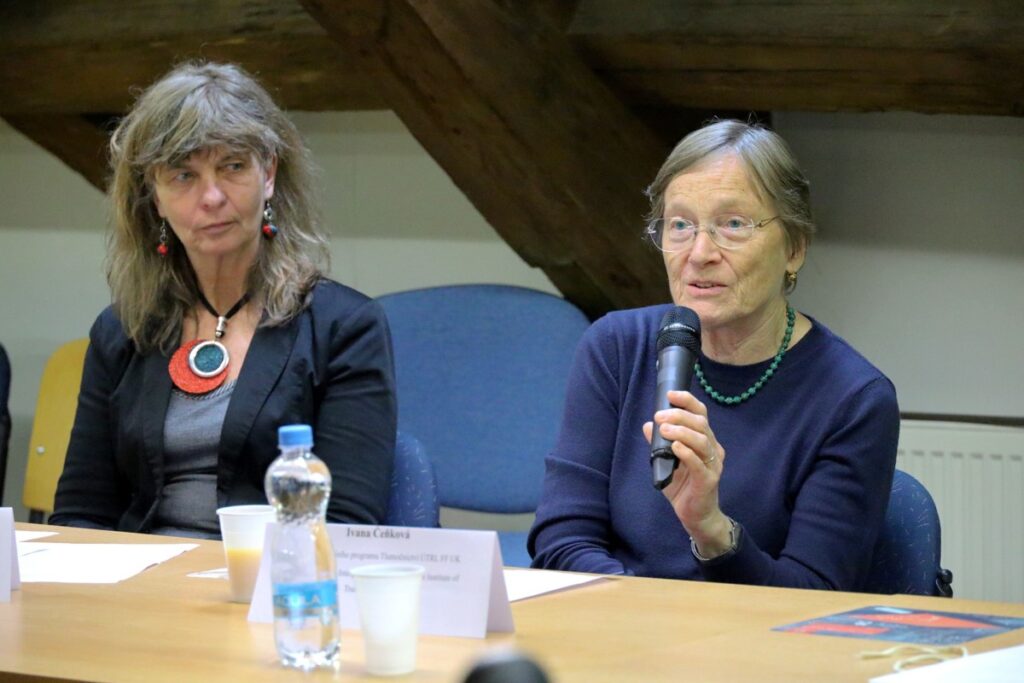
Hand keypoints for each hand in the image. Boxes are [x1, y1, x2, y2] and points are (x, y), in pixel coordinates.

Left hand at [642, 390, 731, 556]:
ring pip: (701, 439)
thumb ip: (658, 444)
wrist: (696, 515)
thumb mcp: (666, 461)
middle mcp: (712, 448)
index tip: (670, 394)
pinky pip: (699, 462)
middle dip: (679, 415)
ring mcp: (713, 464)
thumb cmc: (683, 486)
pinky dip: (687, 452)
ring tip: (665, 429)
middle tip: (659, 415)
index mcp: (704, 440)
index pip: (700, 413)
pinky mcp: (709, 479)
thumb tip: (647, 425)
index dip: (687, 401)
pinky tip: (675, 447)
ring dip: (682, 431)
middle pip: (700, 422)